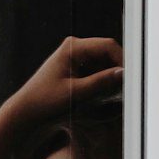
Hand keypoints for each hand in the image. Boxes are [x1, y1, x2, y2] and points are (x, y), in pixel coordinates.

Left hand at [3, 36, 123, 129]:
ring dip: (109, 78)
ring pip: (105, 64)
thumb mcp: (78, 93)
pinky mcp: (76, 68)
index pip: (108, 46)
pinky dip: (102, 82)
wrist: (27, 112)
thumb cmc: (46, 102)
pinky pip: (98, 71)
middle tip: (119, 91)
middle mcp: (75, 48)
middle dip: (116, 71)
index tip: (130, 79)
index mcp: (73, 47)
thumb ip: (102, 82)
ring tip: (105, 96)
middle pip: (108, 54)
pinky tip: (98, 96)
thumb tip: (123, 73)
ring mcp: (75, 58)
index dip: (122, 61)